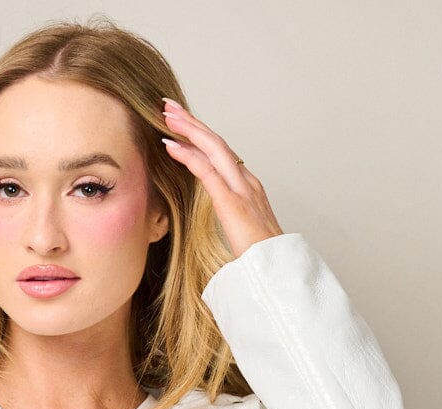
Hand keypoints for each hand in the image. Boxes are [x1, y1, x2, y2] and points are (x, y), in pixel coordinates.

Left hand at [160, 97, 284, 259]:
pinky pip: (207, 171)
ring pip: (212, 147)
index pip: (222, 152)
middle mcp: (246, 180)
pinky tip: (170, 145)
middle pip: (216, 141)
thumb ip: (230, 215)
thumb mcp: (242, 230)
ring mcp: (241, 188)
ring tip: (166, 115)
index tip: (182, 123)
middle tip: (168, 106)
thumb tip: (218, 216)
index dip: (201, 135)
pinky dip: (187, 155)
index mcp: (248, 186)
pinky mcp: (232, 202)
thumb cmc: (259, 257)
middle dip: (192, 121)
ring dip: (188, 128)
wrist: (275, 269)